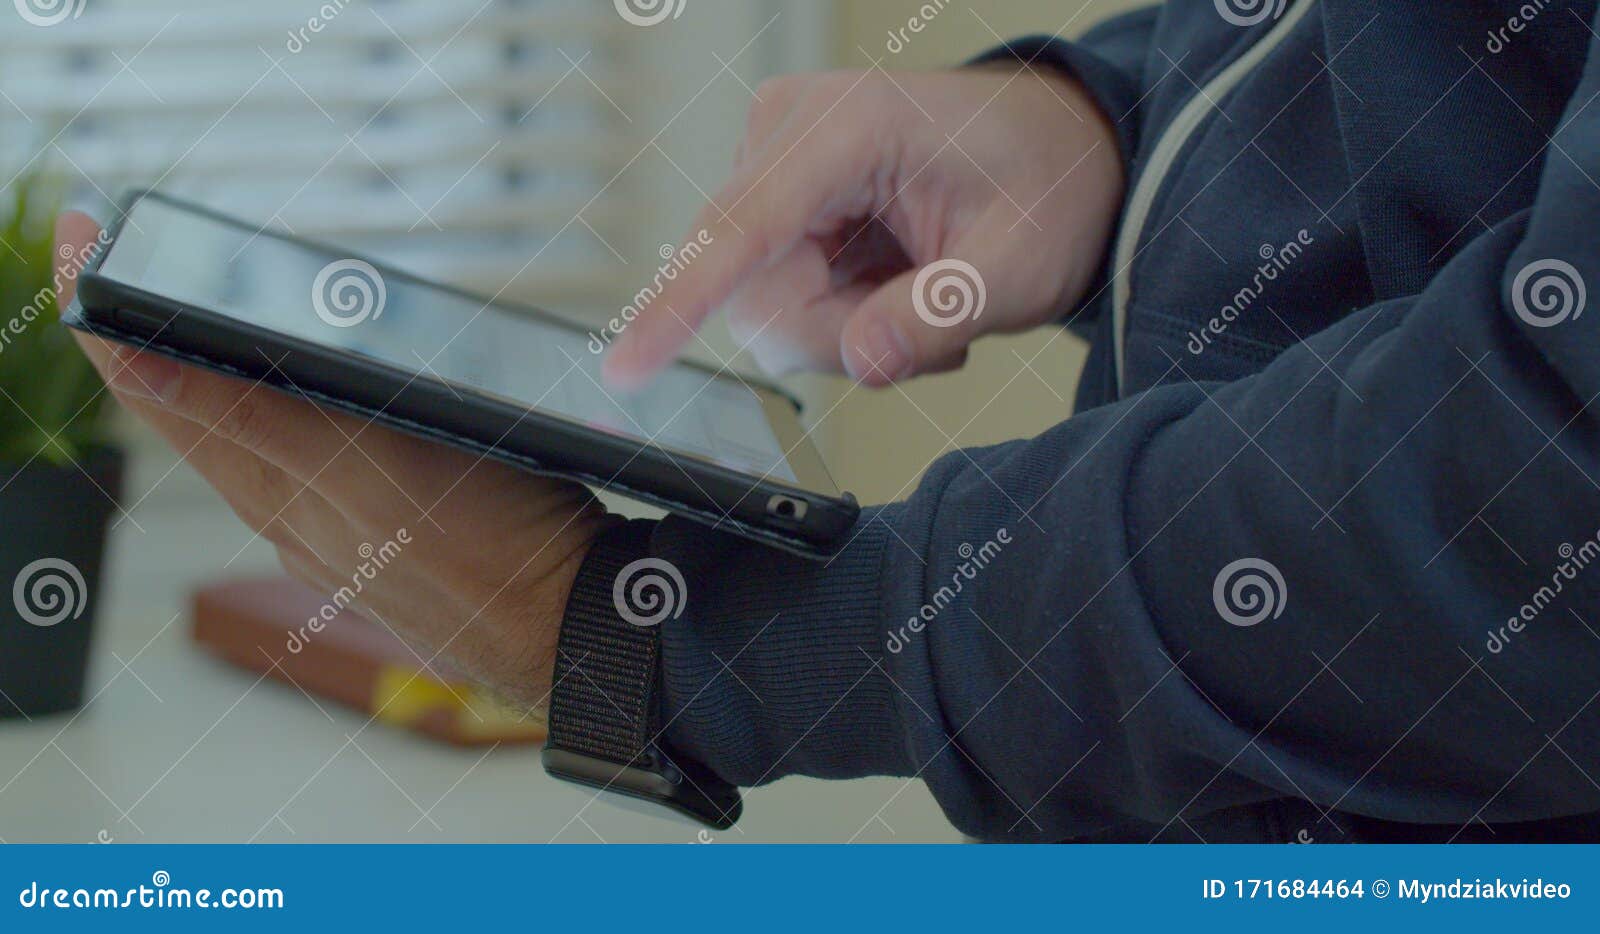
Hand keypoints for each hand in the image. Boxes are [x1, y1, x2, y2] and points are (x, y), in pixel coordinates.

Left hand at [57, 213, 617, 708]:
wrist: (570, 630)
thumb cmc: (491, 551)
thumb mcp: (370, 469)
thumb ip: (258, 418)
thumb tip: (141, 365)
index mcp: (279, 488)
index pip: (158, 389)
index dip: (105, 312)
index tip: (78, 235)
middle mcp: (293, 514)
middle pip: (194, 414)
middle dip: (148, 336)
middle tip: (119, 264)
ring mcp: (336, 534)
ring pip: (251, 444)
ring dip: (211, 378)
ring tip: (199, 326)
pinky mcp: (381, 544)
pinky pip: (307, 471)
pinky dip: (285, 421)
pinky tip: (315, 409)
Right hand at [603, 64, 1123, 388]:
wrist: (1059, 152)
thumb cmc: (1046, 183)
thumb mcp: (1020, 262)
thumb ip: (942, 314)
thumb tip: (863, 361)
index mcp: (850, 125)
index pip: (743, 228)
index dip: (682, 304)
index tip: (627, 367)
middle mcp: (791, 132)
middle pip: (755, 292)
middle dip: (836, 335)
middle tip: (928, 328)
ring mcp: (774, 164)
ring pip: (763, 306)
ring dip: (842, 330)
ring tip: (922, 299)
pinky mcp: (775, 198)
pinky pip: (775, 296)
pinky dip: (838, 316)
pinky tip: (895, 288)